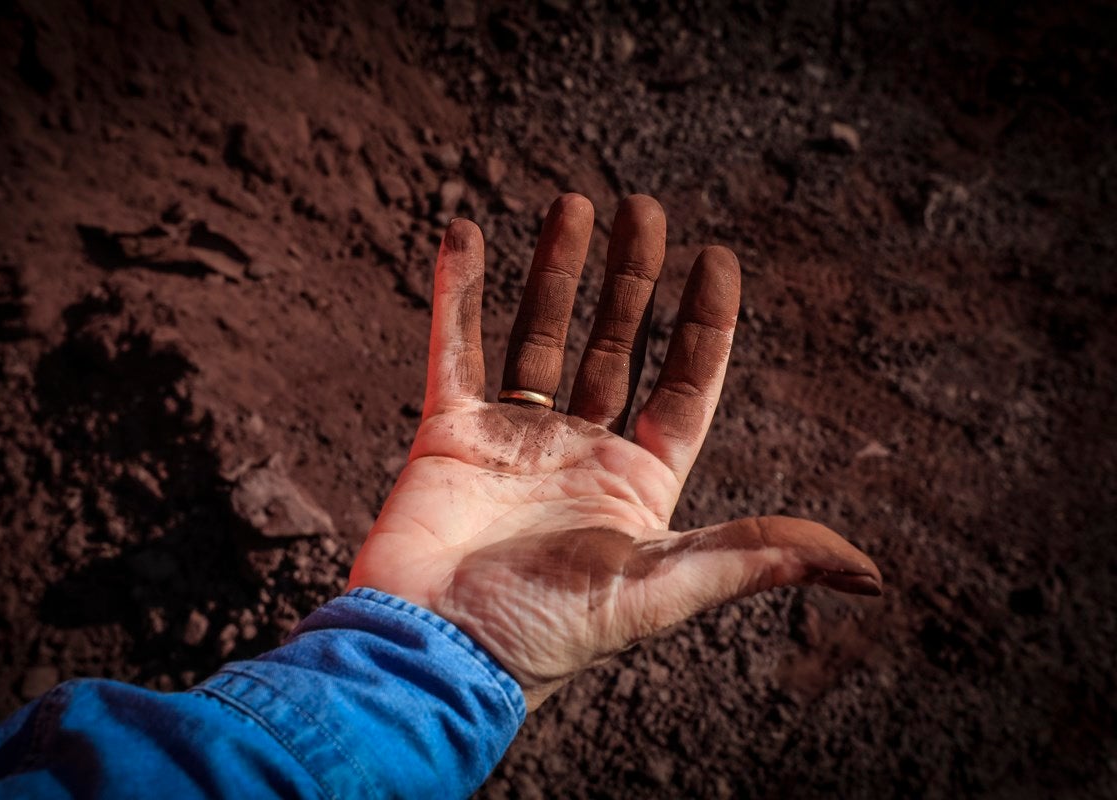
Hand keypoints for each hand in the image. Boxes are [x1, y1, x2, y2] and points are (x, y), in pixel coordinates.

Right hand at [348, 194, 880, 710]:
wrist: (436, 652)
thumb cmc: (548, 634)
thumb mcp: (662, 589)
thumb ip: (754, 557)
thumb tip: (870, 573)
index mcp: (638, 486)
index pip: (685, 388)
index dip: (706, 323)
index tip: (717, 257)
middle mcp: (582, 455)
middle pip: (617, 345)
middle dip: (633, 278)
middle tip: (644, 207)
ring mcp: (515, 441)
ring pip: (541, 335)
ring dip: (556, 270)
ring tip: (575, 202)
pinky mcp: (450, 434)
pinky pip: (453, 349)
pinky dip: (458, 294)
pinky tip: (465, 235)